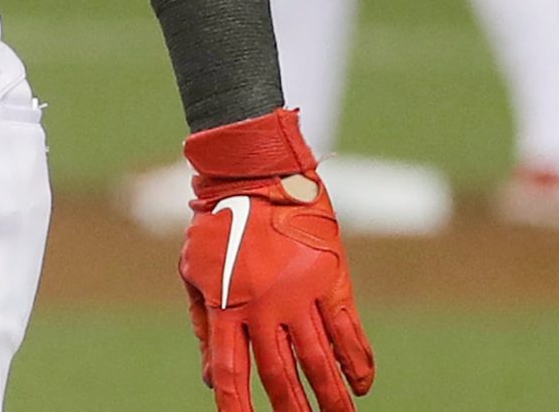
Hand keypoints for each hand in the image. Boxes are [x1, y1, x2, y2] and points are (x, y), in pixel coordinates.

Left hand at [179, 108, 373, 411]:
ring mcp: (300, 292)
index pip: (231, 370)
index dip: (236, 405)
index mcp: (227, 304)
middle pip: (279, 373)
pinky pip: (348, 329)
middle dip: (290, 409)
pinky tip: (362, 384)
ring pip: (319, 359)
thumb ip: (207, 323)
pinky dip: (357, 360)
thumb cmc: (219, 222)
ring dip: (331, 396)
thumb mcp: (196, 269)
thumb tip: (212, 378)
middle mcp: (265, 305)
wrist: (256, 170)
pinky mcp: (330, 278)